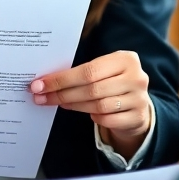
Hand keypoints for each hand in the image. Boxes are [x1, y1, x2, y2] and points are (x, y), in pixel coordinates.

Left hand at [31, 51, 151, 159]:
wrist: (138, 105)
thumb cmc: (112, 83)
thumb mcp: (104, 70)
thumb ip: (82, 72)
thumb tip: (45, 81)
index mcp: (125, 59)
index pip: (88, 70)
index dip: (61, 79)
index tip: (40, 85)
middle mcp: (136, 77)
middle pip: (91, 88)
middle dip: (62, 93)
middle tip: (42, 97)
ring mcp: (139, 99)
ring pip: (98, 105)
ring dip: (73, 105)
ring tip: (59, 102)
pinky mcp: (137, 117)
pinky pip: (107, 119)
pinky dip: (94, 117)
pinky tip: (86, 112)